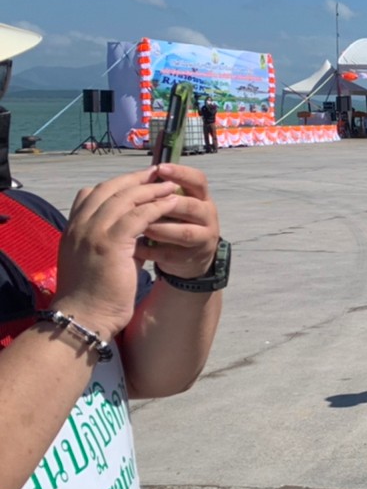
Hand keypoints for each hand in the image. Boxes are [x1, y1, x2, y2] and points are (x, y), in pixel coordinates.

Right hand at [52, 168, 182, 338]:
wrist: (83, 316)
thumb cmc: (93, 294)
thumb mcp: (97, 259)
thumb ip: (110, 241)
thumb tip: (135, 231)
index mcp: (73, 228)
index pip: (91, 193)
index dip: (117, 184)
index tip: (137, 180)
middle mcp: (79, 225)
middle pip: (108, 189)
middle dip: (134, 179)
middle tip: (156, 172)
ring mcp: (92, 232)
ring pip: (124, 198)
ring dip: (150, 189)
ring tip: (169, 185)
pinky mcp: (110, 242)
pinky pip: (138, 215)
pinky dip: (156, 206)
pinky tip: (171, 202)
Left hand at [142, 164, 221, 279]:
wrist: (191, 256)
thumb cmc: (176, 221)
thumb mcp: (175, 203)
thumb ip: (161, 190)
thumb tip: (139, 174)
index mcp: (202, 197)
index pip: (198, 180)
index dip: (181, 173)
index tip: (160, 168)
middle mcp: (207, 216)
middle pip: (192, 206)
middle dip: (166, 204)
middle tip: (143, 203)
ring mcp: (203, 238)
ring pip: (184, 232)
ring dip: (159, 228)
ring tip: (136, 227)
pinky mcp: (191, 257)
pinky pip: (169, 253)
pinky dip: (149, 250)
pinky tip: (132, 247)